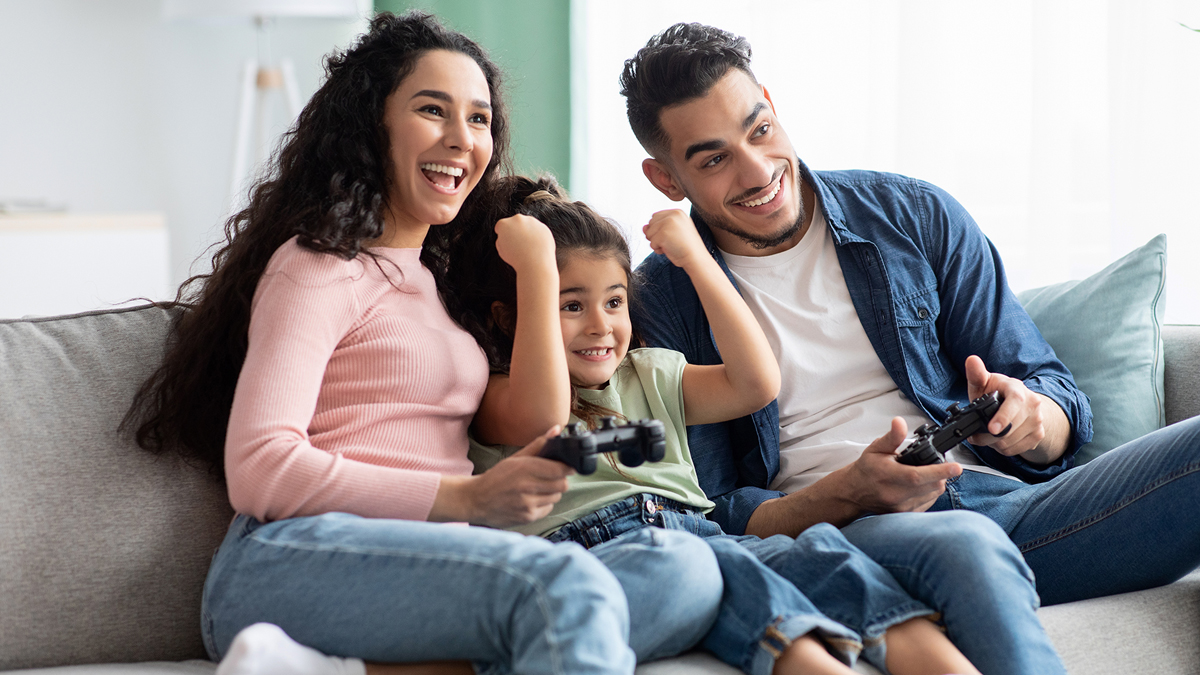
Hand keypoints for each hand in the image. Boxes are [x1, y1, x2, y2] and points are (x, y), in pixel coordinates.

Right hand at [462, 426, 571, 526]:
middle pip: (562, 485)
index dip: (567, 468)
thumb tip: (557, 429)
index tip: (567, 466)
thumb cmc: (497, 477)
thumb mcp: (515, 458)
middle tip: (550, 477)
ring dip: (552, 493)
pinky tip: (531, 500)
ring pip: (556, 497)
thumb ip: (539, 445)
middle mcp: (526, 486)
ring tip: (538, 489)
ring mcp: (527, 503)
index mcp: (524, 468)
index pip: (559, 469)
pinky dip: (544, 504)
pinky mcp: (527, 517)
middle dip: (559, 480)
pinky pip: (548, 509)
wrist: (476, 500)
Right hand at [494, 214, 555, 274]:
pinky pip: (539, 230)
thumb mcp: (501, 250)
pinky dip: (538, 236)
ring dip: (527, 232)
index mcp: (504, 224)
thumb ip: (501, 239)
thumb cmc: (517, 259)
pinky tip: (536, 246)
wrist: (535, 264)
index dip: (503, 235)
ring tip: (528, 246)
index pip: (501, 226)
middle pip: (515, 223)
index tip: (506, 240)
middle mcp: (518, 219)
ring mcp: (533, 222)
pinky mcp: (544, 227)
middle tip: (518, 244)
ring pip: (528, 225)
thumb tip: (506, 236)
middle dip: (516, 231)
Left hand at [643, 209, 706, 270]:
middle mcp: (672, 215)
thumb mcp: (673, 233)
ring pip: (649, 234)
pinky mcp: (663, 234)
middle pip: (651, 224)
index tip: (672, 236)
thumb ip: (658, 227)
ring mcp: (667, 223)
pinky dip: (658, 250)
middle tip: (671, 242)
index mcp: (677, 212)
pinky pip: (651, 243)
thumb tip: (643, 227)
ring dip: (657, 243)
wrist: (696, 258)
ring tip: (671, 246)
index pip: (655, 217)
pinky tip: (669, 250)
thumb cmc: (686, 247)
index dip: (659, 229)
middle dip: (656, 235)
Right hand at [843, 417, 961, 512]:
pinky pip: (928, 503)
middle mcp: (895, 494)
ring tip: (926, 474)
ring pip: (933, 494)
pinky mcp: (904, 515)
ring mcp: (900, 507)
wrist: (853, 493)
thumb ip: (892, 436)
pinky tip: (922, 486)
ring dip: (936, 483)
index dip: (939, 471)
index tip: (956, 467)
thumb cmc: (866, 469)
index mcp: (888, 475)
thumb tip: (899, 422)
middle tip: (936, 464)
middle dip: (941, 474)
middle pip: (931, 485)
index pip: (917, 475)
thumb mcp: (876, 448)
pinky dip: (930, 493)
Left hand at [963, 355, 1048, 456]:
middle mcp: (1033, 404)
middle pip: (1009, 429)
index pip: (1015, 402)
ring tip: (989, 433)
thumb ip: (976, 374)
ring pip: (1010, 442)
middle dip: (987, 435)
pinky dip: (1003, 448)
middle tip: (976, 435)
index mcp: (1018, 389)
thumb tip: (971, 360)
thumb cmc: (998, 392)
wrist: (1021, 403)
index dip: (1003, 417)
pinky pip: (1015, 450)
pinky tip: (999, 438)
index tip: (992, 428)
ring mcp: (1038, 421)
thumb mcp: (985, 382)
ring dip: (994, 443)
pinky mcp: (1039, 435)